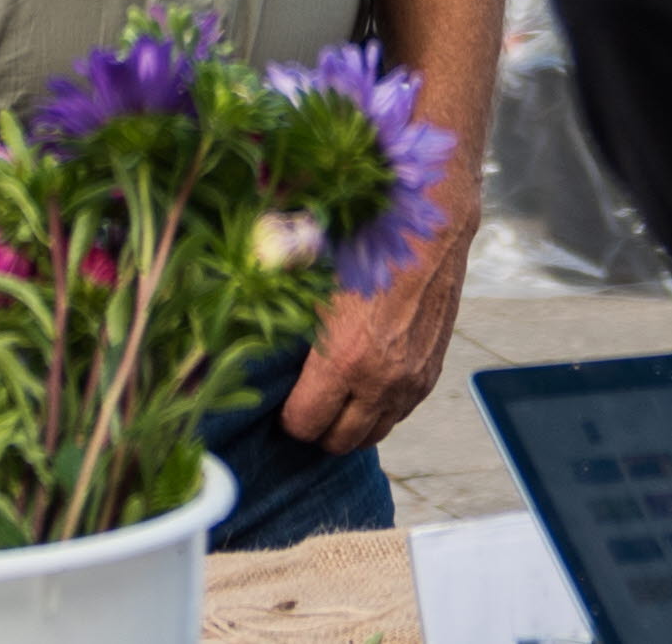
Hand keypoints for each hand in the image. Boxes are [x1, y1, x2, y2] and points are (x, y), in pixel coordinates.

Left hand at [278, 210, 471, 456]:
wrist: (429, 229)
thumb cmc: (366, 244)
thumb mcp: (313, 277)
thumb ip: (284, 313)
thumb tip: (242, 330)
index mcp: (344, 358)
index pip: (305, 424)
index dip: (288, 418)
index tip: (282, 403)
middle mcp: (379, 382)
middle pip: (339, 442)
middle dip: (318, 429)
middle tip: (306, 405)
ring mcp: (408, 384)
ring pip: (373, 436)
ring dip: (351, 426)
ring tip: (335, 401)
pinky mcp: (430, 376)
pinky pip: (399, 416)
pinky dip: (380, 411)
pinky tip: (367, 386)